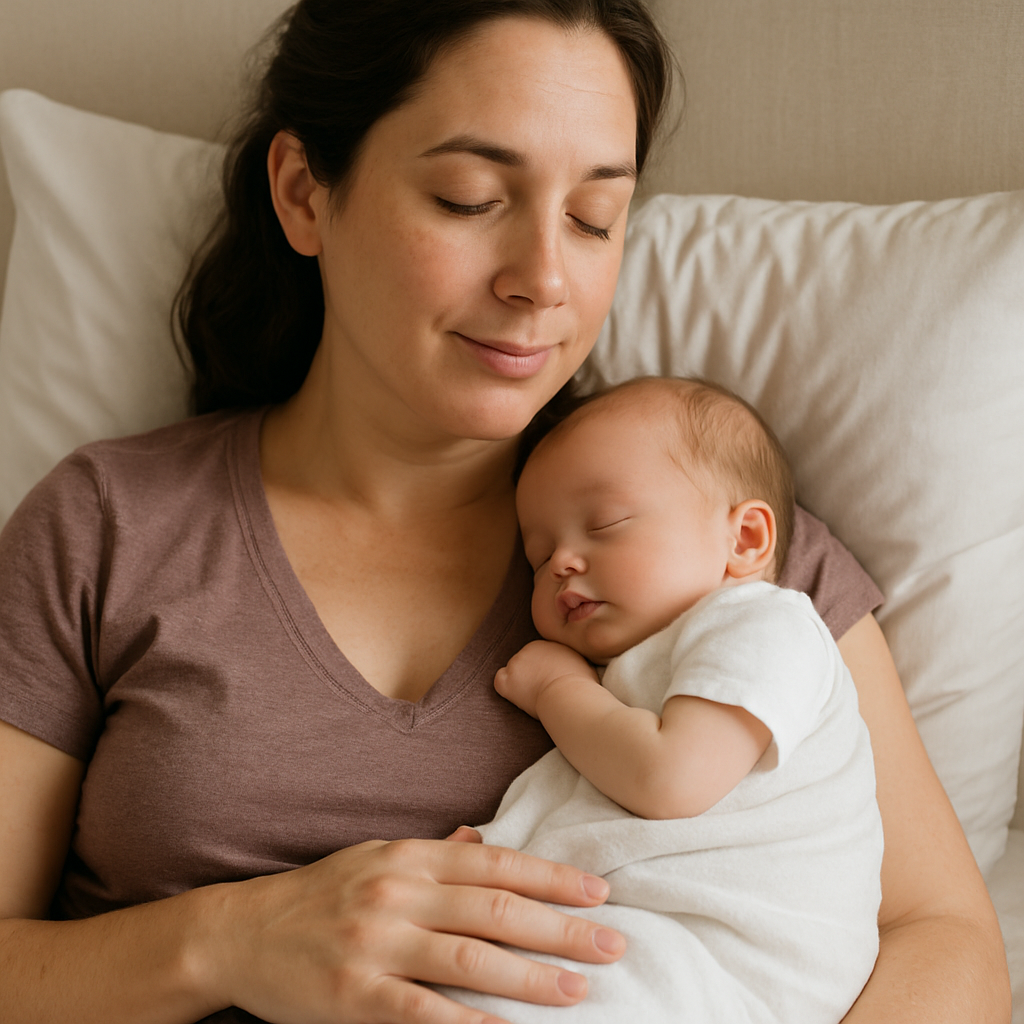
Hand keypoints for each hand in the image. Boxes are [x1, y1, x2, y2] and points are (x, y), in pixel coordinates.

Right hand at [209, 836, 624, 1023]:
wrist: (240, 931)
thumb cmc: (320, 893)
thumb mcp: (376, 856)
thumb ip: (433, 852)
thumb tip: (481, 839)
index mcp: (409, 857)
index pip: (495, 863)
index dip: (550, 877)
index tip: (598, 891)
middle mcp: (398, 892)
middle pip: (494, 910)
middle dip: (559, 926)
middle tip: (611, 942)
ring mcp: (376, 942)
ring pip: (468, 959)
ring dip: (529, 976)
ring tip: (577, 989)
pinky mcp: (354, 993)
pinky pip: (421, 1012)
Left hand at [494, 640, 598, 717]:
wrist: (570, 694)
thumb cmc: (581, 684)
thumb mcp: (582, 663)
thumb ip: (572, 661)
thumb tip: (575, 666)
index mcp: (547, 644)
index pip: (538, 657)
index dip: (543, 671)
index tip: (551, 682)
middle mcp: (529, 649)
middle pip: (525, 663)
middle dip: (531, 675)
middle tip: (543, 690)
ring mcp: (516, 663)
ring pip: (514, 673)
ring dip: (521, 683)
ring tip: (535, 696)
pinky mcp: (507, 679)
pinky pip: (500, 681)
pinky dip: (506, 689)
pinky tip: (518, 696)